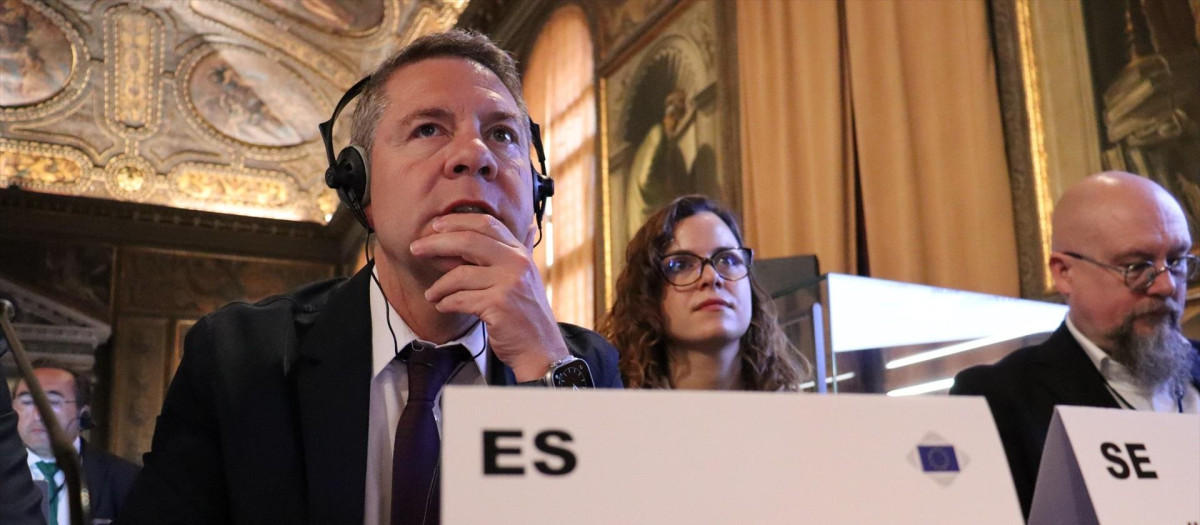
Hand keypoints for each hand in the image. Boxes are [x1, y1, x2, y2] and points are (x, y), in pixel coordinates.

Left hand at [412, 214, 568, 380]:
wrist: (541, 350)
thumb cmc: (528, 315)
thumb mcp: (529, 277)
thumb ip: (522, 254)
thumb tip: (531, 227)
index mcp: (521, 253)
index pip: (487, 224)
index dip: (457, 221)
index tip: (435, 226)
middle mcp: (517, 264)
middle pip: (468, 241)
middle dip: (436, 243)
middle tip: (416, 249)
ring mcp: (509, 284)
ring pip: (459, 275)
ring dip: (438, 285)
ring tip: (431, 294)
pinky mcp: (498, 306)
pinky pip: (460, 299)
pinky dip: (446, 303)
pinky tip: (442, 306)